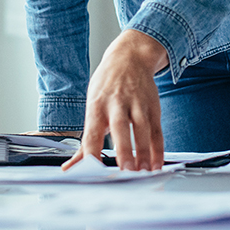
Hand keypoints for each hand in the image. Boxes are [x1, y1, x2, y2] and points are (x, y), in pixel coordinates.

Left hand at [64, 29, 168, 170]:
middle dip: (123, 150)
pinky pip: (157, 130)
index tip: (93, 169)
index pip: (92, 132)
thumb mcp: (92, 107)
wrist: (129, 58)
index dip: (92, 151)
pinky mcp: (153, 106)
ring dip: (143, 152)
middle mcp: (116, 104)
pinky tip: (156, 163)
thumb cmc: (106, 87)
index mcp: (96, 107)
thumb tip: (70, 168)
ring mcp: (137, 104)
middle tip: (126, 171)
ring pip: (142, 129)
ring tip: (143, 171)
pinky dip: (158, 149)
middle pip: (120, 128)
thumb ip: (86, 141)